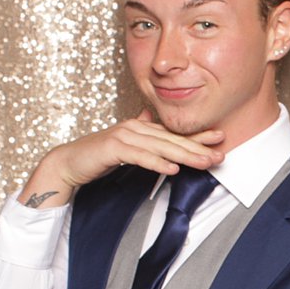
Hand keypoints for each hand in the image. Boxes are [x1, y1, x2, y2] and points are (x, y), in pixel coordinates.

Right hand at [19, 111, 224, 207]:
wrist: (68, 163)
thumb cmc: (98, 157)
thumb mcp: (126, 147)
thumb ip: (141, 139)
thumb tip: (150, 119)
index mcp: (141, 128)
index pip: (174, 134)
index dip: (198, 137)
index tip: (220, 140)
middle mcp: (135, 128)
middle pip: (172, 139)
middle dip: (198, 147)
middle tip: (220, 153)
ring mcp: (124, 136)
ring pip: (160, 147)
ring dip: (184, 155)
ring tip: (204, 162)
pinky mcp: (113, 148)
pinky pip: (140, 156)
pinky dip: (157, 162)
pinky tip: (172, 169)